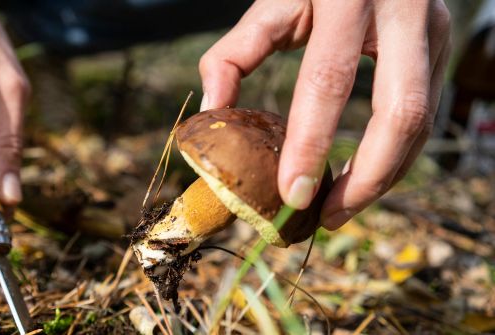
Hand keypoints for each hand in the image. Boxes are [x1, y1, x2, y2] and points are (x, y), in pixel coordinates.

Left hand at [199, 0, 449, 229]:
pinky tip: (364, 177)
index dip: (311, 143)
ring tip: (340, 208)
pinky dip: (395, 153)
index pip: (328, 82)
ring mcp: (431, 30)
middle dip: (367, 178)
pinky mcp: (441, 45)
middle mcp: (402, 12)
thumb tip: (213, 111)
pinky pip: (424, 111)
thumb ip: (235, 52)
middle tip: (327, 217)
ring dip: (384, 175)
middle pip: (400, 113)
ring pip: (421, 120)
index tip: (291, 194)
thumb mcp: (274, 2)